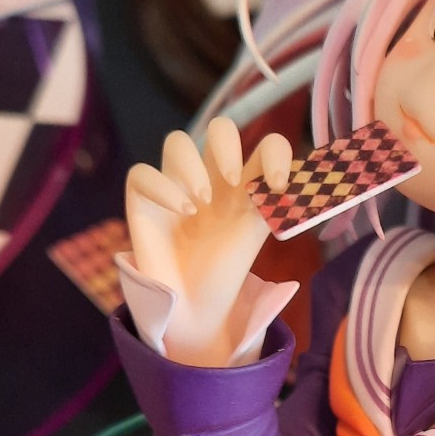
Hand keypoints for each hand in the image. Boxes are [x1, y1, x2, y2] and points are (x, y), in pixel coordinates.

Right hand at [126, 118, 291, 366]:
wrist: (197, 306)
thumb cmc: (226, 271)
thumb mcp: (254, 236)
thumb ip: (269, 205)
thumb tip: (292, 184)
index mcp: (245, 184)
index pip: (264, 146)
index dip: (275, 153)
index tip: (279, 185)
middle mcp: (210, 178)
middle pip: (218, 128)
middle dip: (226, 144)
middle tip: (235, 180)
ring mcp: (175, 185)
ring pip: (177, 142)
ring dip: (192, 165)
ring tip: (203, 202)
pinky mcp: (143, 200)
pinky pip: (142, 173)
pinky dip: (163, 186)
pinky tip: (182, 211)